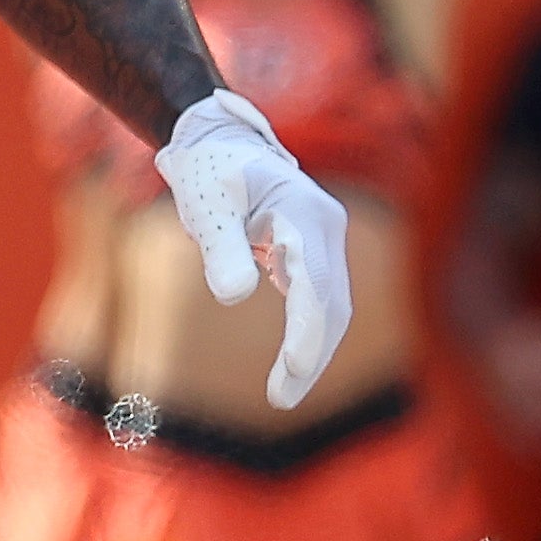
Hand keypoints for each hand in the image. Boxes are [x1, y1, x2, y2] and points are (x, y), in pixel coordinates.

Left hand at [154, 89, 355, 409]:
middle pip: (333, 302)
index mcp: (305, 214)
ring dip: (314, 349)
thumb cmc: (209, 172)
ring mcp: (324, 240)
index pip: (316, 284)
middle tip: (282, 398)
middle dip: (313, 353)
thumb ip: (221, 248)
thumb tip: (236, 296)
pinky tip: (293, 365)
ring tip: (284, 393)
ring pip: (331, 304)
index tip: (293, 369)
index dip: (309, 331)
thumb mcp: (207, 206)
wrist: (217, 142)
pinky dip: (309, 332)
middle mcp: (326, 228)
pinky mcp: (313, 252)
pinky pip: (319, 298)